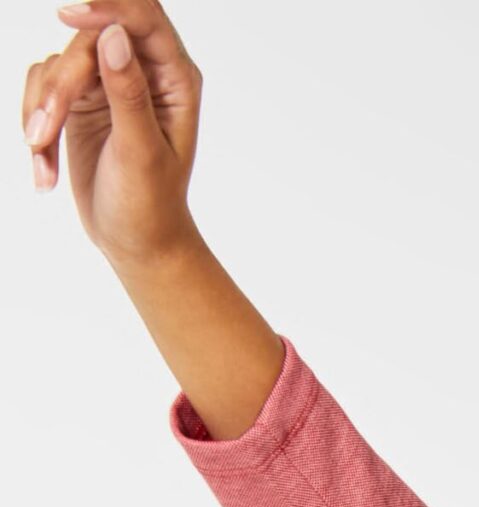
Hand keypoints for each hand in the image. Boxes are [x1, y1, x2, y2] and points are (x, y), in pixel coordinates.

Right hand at [21, 1, 200, 268]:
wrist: (136, 244)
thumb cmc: (151, 206)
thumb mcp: (141, 153)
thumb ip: (129, 93)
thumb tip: (114, 36)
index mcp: (173, 78)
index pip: (141, 18)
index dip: (105, 9)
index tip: (66, 15)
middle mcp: (142, 71)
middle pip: (87, 41)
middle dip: (61, 86)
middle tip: (42, 132)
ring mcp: (108, 82)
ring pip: (59, 65)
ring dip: (42, 109)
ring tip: (40, 154)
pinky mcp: (80, 98)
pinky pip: (43, 88)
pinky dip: (36, 124)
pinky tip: (44, 168)